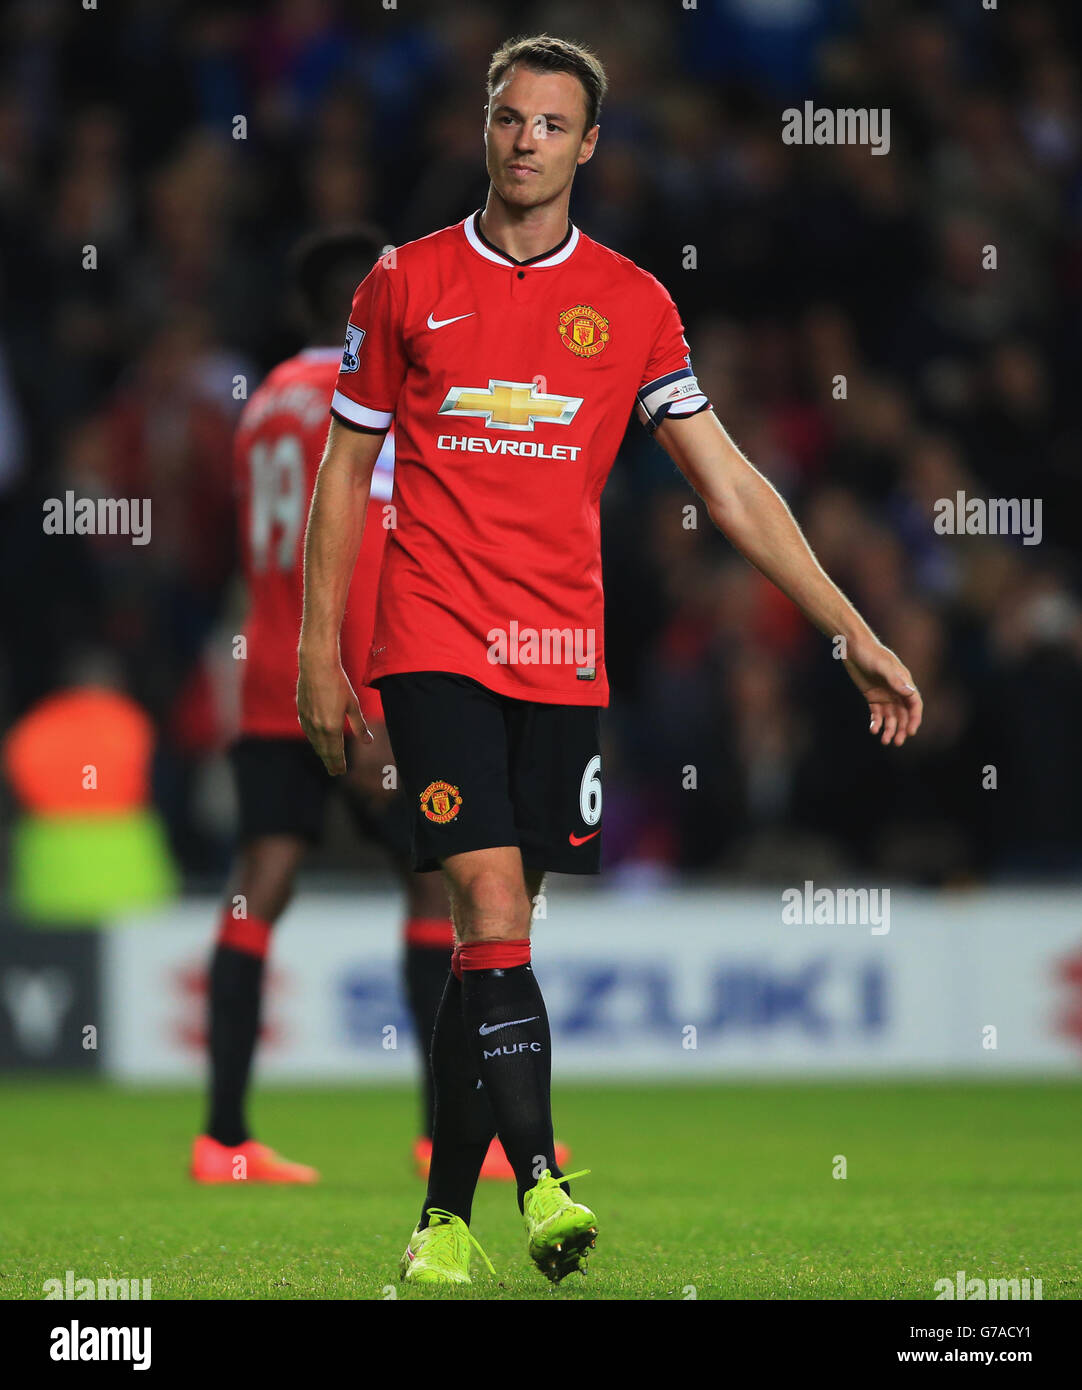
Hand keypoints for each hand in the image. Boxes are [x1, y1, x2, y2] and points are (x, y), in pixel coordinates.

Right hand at [297, 654, 371, 774]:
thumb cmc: (338, 683)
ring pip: (314, 742)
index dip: (339, 763)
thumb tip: (368, 741)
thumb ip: (359, 726)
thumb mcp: (353, 705)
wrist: (316, 666)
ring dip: (321, 752)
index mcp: (332, 728)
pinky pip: (307, 731)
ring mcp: (307, 720)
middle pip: (324, 750)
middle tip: (334, 772)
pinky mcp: (301, 712)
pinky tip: (316, 740)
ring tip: (327, 759)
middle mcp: (317, 727)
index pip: (335, 752)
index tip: (341, 772)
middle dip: (330, 762)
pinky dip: (313, 739)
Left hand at [842, 636, 922, 746]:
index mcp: (904, 683)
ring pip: (891, 717)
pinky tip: (873, 730)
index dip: (914, 719)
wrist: (853, 648)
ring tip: (884, 741)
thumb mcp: (883, 666)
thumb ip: (895, 680)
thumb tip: (910, 693)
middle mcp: (896, 690)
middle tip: (897, 742)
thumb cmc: (871, 654)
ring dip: (889, 729)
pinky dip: (876, 723)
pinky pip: (877, 714)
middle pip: (903, 714)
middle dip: (901, 729)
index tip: (910, 732)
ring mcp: (885, 694)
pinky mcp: (872, 697)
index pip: (914, 705)